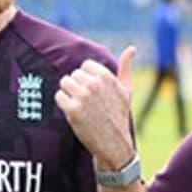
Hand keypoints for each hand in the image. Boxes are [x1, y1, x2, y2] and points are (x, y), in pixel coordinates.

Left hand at [55, 46, 136, 170]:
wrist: (114, 144)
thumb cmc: (119, 116)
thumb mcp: (126, 90)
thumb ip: (126, 68)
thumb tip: (132, 48)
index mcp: (106, 76)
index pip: (84, 66)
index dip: (87, 79)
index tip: (95, 93)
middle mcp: (94, 84)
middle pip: (73, 75)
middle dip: (78, 87)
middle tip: (88, 103)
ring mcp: (83, 97)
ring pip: (64, 83)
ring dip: (69, 94)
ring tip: (81, 106)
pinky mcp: (73, 110)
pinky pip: (59, 96)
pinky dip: (63, 104)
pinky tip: (74, 112)